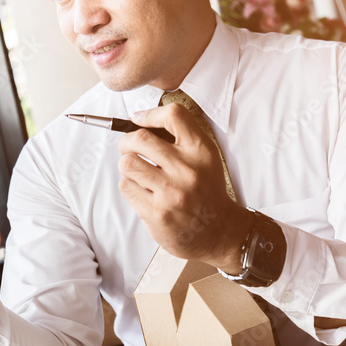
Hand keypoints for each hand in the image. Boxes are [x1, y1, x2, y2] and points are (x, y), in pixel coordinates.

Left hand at [117, 103, 250, 270]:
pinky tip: (142, 190)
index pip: (173, 116)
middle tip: (128, 147)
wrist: (219, 231)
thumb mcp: (205, 158)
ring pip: (128, 163)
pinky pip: (126, 187)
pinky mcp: (156, 212)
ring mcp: (170, 193)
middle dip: (127, 141)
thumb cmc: (207, 191)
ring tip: (138, 172)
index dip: (149, 114)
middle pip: (140, 139)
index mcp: (201, 151)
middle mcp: (187, 170)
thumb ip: (181, 138)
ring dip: (127, 166)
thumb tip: (141, 122)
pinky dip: (130, 185)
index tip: (138, 119)